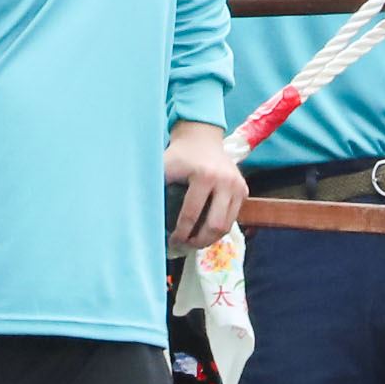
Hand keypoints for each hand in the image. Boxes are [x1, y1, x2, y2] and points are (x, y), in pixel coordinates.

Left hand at [164, 123, 246, 254]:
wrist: (201, 137)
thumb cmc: (178, 155)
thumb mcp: (163, 167)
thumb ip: (153, 188)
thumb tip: (141, 217)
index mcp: (204, 176)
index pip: (191, 214)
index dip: (180, 233)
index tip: (171, 242)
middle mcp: (225, 181)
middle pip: (215, 225)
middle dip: (199, 241)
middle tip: (185, 246)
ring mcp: (238, 186)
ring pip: (227, 225)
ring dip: (210, 239)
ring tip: (195, 242)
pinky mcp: (244, 190)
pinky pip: (233, 218)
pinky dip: (219, 228)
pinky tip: (205, 231)